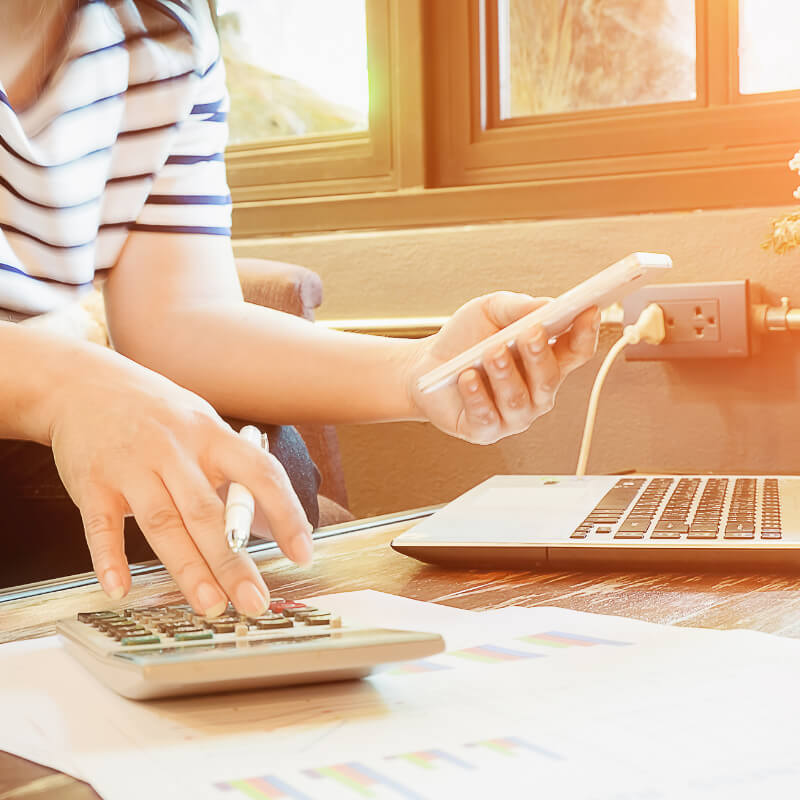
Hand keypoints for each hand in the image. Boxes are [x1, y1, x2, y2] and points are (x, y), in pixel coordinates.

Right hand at [46, 347, 312, 615]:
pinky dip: (109, 559)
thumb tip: (268, 523)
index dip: (286, 513)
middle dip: (234, 562)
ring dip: (187, 568)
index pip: (260, 473)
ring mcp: (131, 466)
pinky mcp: (91, 482)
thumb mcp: (202, 425)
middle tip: (255, 603)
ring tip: (211, 606)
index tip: (303, 553)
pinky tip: (121, 590)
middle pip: (208, 512)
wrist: (83, 383)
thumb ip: (230, 470)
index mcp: (211, 435)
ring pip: (162, 522)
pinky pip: (101, 525)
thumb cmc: (157, 413)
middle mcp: (174, 450)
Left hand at [407, 292, 598, 443]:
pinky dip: (477, 396)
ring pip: (519, 401)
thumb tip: (548, 304)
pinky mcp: (484, 431)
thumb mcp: (491, 311)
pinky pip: (487, 417)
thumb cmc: (464, 339)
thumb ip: (519, 307)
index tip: (588, 311)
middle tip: (530, 333)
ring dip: (506, 375)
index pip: (576, 352)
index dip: (586, 334)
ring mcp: (512, 416)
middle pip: (550, 379)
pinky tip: (467, 378)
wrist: (425, 365)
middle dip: (540, 356)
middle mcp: (535, 393)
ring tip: (491, 353)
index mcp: (545, 361)